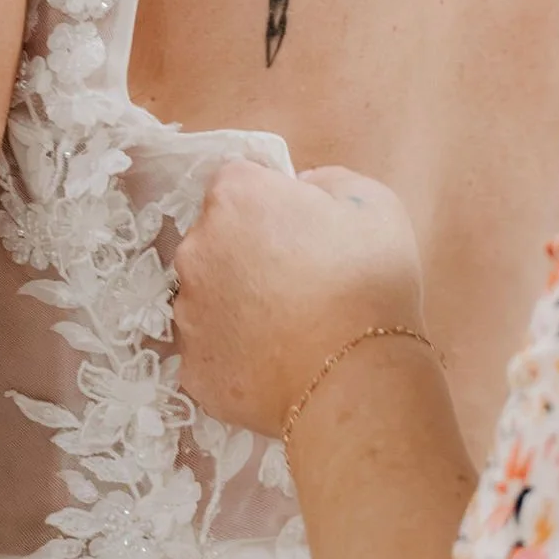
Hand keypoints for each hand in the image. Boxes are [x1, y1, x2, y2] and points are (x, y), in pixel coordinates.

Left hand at [172, 161, 424, 436]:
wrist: (355, 377)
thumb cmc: (368, 281)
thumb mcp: (371, 201)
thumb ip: (325, 181)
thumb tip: (301, 191)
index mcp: (234, 198)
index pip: (238, 183)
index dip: (269, 202)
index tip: (299, 227)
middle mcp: (195, 249)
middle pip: (215, 240)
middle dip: (245, 252)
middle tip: (296, 280)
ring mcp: (188, 313)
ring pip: (208, 297)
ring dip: (237, 304)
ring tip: (288, 330)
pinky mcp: (193, 369)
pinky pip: (212, 352)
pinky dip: (236, 356)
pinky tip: (275, 365)